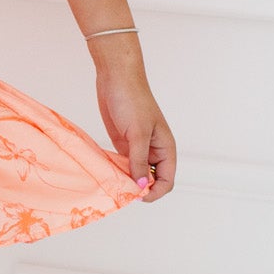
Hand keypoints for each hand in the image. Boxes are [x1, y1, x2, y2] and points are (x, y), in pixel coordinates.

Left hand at [90, 38, 174, 200]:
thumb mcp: (138, 133)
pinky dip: (117, 171)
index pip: (167, 180)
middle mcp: (154, 151)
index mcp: (165, 148)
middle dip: (140, 188)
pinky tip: (107, 173)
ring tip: (113, 183)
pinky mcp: (123, 144)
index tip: (137, 195)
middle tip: (122, 190)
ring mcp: (138, 148)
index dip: (155, 192)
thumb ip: (140, 161)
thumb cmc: (132, 100)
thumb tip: (142, 186)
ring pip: (136, 174)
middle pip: (152, 181)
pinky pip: (123, 165)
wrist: (116, 79)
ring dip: (127, 181)